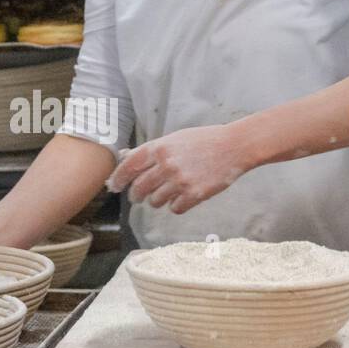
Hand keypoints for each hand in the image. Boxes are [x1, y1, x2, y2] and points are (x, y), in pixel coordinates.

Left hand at [107, 124, 253, 214]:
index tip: (114, 186)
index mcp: (159, 148)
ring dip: (157, 201)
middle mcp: (166, 165)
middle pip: (139, 189)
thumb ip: (150, 150)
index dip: (118, 179)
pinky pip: (174, 209)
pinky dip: (176, 206)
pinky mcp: (194, 194)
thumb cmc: (204, 140)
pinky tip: (182, 197)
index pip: (128, 167)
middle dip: (136, 195)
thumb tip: (125, 157)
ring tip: (167, 193)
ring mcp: (180, 181)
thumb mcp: (174, 138)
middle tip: (139, 196)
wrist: (234, 146)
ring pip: (155, 202)